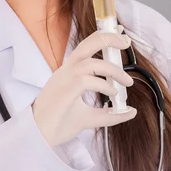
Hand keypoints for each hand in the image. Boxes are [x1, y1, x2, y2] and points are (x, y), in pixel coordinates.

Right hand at [31, 27, 136, 146]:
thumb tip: (131, 111)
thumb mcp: (90, 118)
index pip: (86, 47)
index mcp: (70, 72)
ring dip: (113, 70)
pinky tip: (113, 94)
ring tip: (127, 82)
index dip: (103, 37)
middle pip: (87, 44)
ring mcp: (64, 79)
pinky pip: (88, 81)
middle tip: (126, 41)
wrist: (39, 136)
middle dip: (108, 38)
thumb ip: (110, 114)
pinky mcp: (65, 90)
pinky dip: (104, 85)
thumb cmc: (59, 124)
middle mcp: (66, 71)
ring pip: (91, 63)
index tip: (121, 34)